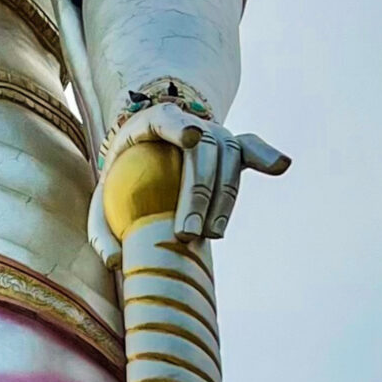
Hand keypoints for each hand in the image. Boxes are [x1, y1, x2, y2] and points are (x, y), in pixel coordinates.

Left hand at [88, 99, 288, 264]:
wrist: (150, 146)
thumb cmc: (123, 174)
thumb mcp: (103, 195)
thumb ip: (100, 227)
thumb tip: (117, 261)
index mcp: (154, 121)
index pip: (168, 119)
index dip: (180, 126)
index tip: (190, 136)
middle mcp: (191, 120)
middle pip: (202, 151)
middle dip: (198, 192)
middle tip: (186, 232)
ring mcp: (215, 132)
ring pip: (228, 160)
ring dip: (223, 199)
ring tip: (212, 235)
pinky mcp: (233, 146)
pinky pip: (251, 150)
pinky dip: (266, 155)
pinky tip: (282, 165)